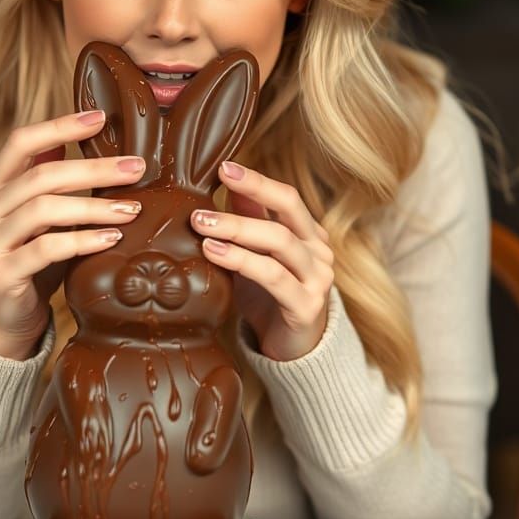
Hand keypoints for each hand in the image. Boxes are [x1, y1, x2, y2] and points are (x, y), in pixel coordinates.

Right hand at [0, 109, 146, 359]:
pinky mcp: (1, 273)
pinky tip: (112, 238)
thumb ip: (50, 180)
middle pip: (42, 175)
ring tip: (132, 209)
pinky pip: (49, 247)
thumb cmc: (31, 262)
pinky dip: (84, 240)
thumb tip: (90, 131)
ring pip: (45, 209)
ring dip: (95, 206)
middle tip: (137, 168)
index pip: (21, 142)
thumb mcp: (40, 218)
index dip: (60, 126)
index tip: (101, 117)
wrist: (6, 321)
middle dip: (94, 168)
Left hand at [190, 160, 333, 361]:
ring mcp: (317, 279)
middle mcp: (319, 252)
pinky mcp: (306, 306)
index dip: (256, 180)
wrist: (292, 351)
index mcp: (309, 234)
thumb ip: (248, 219)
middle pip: (287, 211)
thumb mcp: (257, 254)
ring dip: (236, 229)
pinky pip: (273, 277)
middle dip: (247, 196)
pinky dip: (242, 261)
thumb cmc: (269, 297)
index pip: (287, 197)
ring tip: (200, 223)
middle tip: (207, 191)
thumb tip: (225, 179)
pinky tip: (213, 252)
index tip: (223, 167)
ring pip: (278, 242)